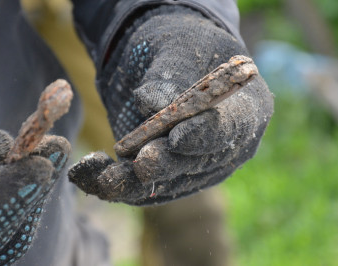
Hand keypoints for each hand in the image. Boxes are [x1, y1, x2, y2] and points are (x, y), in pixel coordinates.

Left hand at [69, 6, 273, 204]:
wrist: (170, 64)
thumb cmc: (183, 48)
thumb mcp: (178, 49)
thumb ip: (169, 75)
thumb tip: (151, 103)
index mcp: (247, 109)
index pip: (231, 128)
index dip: (204, 135)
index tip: (177, 137)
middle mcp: (226, 147)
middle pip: (198, 163)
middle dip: (167, 163)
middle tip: (143, 162)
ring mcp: (198, 165)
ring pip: (167, 181)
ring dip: (134, 182)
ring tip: (103, 177)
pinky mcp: (169, 175)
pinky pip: (146, 186)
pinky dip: (118, 185)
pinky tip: (90, 179)